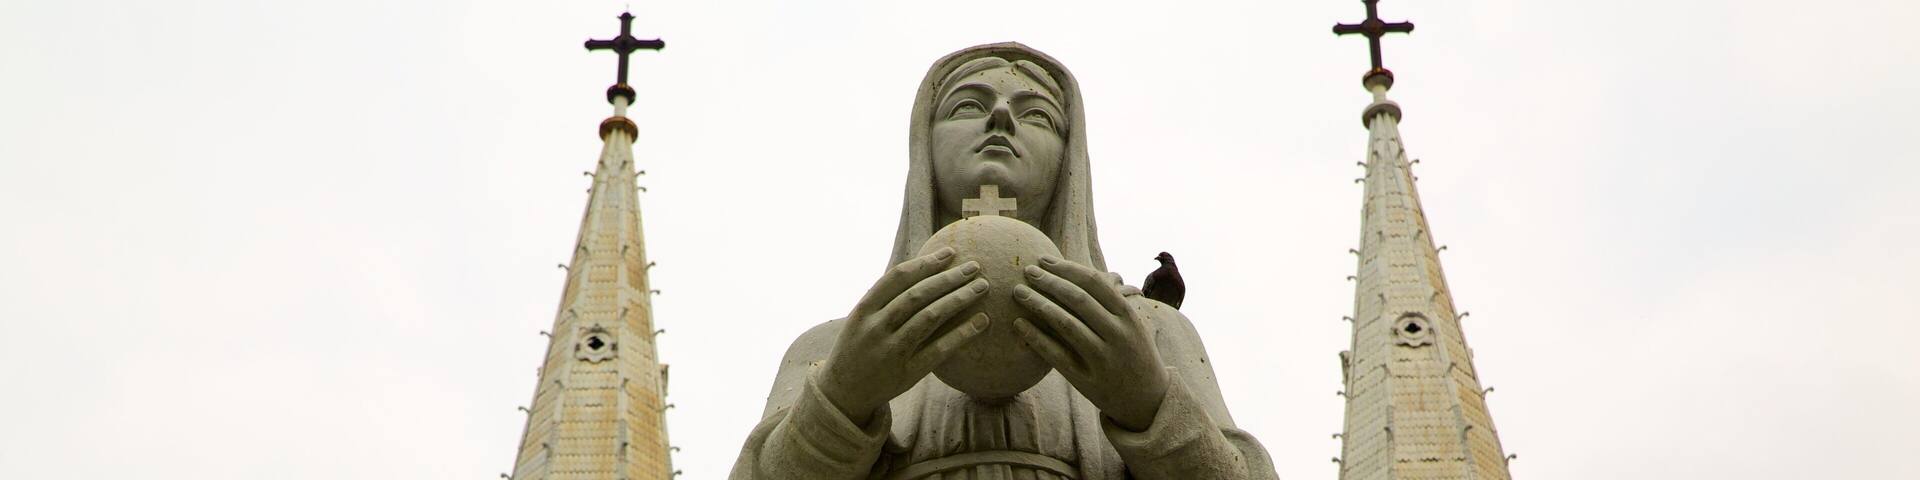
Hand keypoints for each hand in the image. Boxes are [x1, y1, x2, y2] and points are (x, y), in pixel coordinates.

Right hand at [818, 247, 992, 425]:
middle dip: (950, 277)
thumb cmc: (857, 348)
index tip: (950, 252)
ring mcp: (892, 352)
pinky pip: (940, 349)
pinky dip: (962, 333)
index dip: (926, 262)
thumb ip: (885, 299)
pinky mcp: (907, 373)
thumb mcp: (860, 320)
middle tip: (975, 266)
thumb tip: (924, 269)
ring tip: (981, 287)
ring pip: (930, 317)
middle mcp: (876, 328)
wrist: (843, 393)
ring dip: (960, 298)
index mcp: (863, 310)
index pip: (898, 278)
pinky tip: (982, 321)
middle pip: (918, 295)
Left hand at [1012, 255, 1170, 431]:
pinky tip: (1018, 324)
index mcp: (1128, 316)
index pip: (1094, 282)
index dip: (1066, 268)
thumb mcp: (1132, 324)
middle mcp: (1118, 334)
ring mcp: (1102, 358)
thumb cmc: (1134, 353)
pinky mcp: (1086, 380)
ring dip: (1038, 304)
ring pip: (1066, 324)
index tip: (1044, 260)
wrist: (1148, 399)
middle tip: (1027, 271)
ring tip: (1018, 292)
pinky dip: (1035, 337)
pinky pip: (1056, 355)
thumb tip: (1073, 272)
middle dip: (1049, 281)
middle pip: (1078, 299)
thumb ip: (1108, 302)